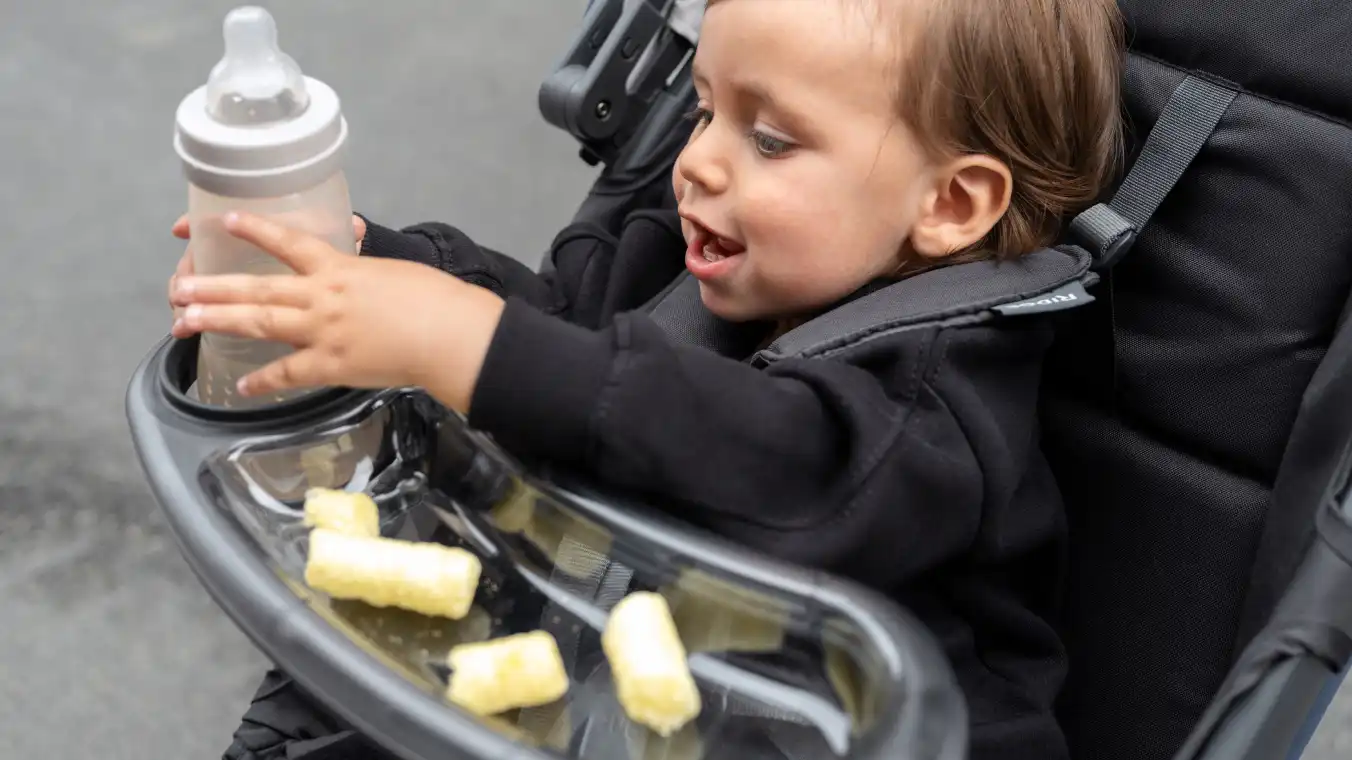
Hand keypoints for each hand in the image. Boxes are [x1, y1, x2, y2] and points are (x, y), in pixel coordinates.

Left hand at [169, 212, 503, 411]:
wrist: (449, 334)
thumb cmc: (434, 299)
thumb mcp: (393, 271)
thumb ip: (364, 272)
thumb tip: (357, 269)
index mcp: (340, 268)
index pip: (288, 243)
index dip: (254, 231)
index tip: (224, 222)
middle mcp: (323, 297)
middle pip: (258, 289)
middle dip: (214, 286)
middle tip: (180, 286)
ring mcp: (324, 332)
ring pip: (261, 324)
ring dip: (220, 321)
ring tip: (186, 321)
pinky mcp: (333, 365)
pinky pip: (289, 373)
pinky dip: (264, 380)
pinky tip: (242, 384)